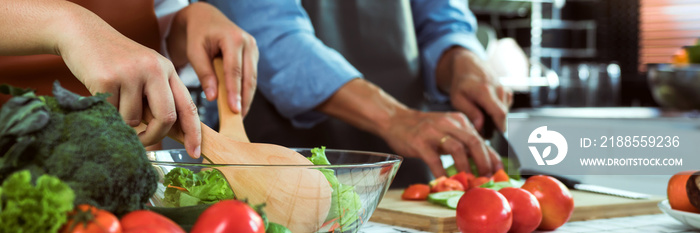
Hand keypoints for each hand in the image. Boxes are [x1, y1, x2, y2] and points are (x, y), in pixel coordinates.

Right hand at [57, 14, 201, 157]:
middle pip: (166, 118)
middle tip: (142, 141)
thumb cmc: (116, 60)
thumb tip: (172, 132)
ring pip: (135, 120)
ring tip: (114, 100)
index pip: (188, 106)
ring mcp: (131, 73)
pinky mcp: (107, 78)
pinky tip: (102, 93)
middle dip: (155, 136)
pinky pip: (112, 114)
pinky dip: (107, 112)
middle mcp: (154, 69)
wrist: (82, 33)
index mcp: (168, 69)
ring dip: (124, 121)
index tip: (195, 152)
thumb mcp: (145, 72)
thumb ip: (159, 97)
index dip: (193, 132)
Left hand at [167, 2, 258, 116]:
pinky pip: (251, 76)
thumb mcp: (194, 51)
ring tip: (239, 115)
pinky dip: (245, 90)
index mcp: (233, 39)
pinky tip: (240, 103)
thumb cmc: (197, 34)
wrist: (205, 18)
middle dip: (245, 99)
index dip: (235, 92)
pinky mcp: (253, 55)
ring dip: (247, 97)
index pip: (234, 71)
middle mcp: (248, 43)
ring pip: (252, 79)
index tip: (234, 110)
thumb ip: (204, 73)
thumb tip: (213, 98)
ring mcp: (253, 49)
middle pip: (248, 77)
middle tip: (239, 118)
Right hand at [316, 79, 501, 177]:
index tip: (498, 172)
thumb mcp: (447, 130)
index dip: (491, 156)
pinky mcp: (419, 142)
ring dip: (465, 168)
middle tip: (486, 178)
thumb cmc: (423, 128)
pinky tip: (446, 182)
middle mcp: (448, 123)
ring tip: (469, 181)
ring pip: (456, 149)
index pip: (480, 139)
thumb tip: (485, 161)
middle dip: (483, 162)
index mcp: (459, 120)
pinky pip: (434, 159)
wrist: (395, 119)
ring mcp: (433, 132)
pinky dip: (442, 173)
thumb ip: (463, 142)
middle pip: (473, 142)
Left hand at [436, 47, 512, 132]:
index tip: (497, 137)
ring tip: (482, 115)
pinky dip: (498, 110)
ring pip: (505, 111)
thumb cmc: (461, 83)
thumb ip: (470, 113)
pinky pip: (506, 106)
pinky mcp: (507, 91)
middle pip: (504, 114)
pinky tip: (487, 108)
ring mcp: (504, 89)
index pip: (499, 112)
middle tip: (483, 130)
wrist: (468, 66)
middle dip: (495, 125)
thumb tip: (480, 127)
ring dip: (495, 117)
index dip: (500, 127)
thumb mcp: (458, 99)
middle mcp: (498, 89)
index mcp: (485, 91)